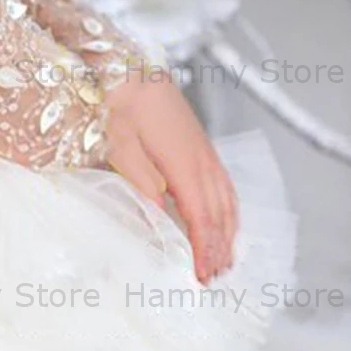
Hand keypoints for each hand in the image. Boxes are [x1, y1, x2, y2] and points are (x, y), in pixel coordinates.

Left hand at [104, 76, 239, 284]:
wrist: (133, 70)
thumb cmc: (122, 105)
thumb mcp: (121, 144)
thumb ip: (141, 182)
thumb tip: (156, 218)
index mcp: (184, 165)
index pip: (202, 219)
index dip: (204, 250)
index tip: (201, 276)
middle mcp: (203, 162)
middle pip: (220, 216)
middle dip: (219, 250)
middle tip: (212, 279)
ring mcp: (207, 154)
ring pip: (228, 203)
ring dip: (229, 235)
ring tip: (223, 262)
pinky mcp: (204, 148)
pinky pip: (226, 187)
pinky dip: (230, 212)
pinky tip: (226, 224)